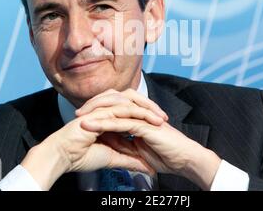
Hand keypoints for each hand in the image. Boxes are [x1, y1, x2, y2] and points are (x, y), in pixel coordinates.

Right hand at [20, 90, 165, 189]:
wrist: (63, 156)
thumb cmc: (81, 156)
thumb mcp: (113, 159)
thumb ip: (130, 160)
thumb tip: (146, 167)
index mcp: (110, 118)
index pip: (132, 112)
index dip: (148, 117)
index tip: (162, 127)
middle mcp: (106, 110)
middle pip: (133, 101)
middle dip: (150, 108)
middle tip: (165, 118)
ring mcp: (102, 109)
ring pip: (129, 101)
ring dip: (147, 109)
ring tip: (160, 119)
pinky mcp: (99, 112)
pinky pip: (121, 108)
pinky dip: (136, 112)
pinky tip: (147, 118)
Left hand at [78, 89, 221, 189]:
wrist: (185, 160)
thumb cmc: (167, 155)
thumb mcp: (139, 151)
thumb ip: (125, 145)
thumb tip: (110, 144)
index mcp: (137, 117)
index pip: (114, 108)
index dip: (97, 110)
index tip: (81, 118)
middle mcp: (139, 113)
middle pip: (112, 102)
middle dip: (93, 106)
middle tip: (77, 114)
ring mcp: (142, 117)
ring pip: (114, 109)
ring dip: (95, 112)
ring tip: (79, 117)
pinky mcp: (145, 125)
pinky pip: (121, 122)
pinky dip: (105, 123)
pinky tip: (91, 125)